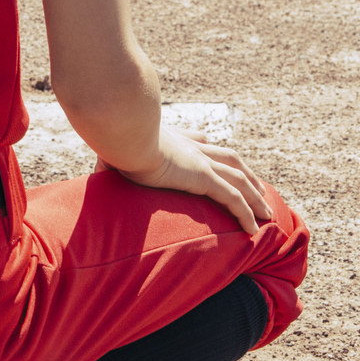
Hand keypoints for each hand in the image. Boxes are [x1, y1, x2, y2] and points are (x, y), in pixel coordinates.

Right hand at [107, 125, 274, 235]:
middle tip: (258, 189)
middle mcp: (191, 146)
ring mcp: (199, 160)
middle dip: (247, 174)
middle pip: (230, 158)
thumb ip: (107, 166)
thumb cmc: (113, 141)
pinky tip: (255, 228)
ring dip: (256, 196)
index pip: (200, 139)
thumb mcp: (110, 153)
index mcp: (172, 138)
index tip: (219, 154)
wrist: (124, 133)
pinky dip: (247, 213)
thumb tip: (92, 180)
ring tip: (267, 213)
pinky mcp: (202, 176)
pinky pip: (232, 198)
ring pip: (239, 178)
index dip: (211, 146)